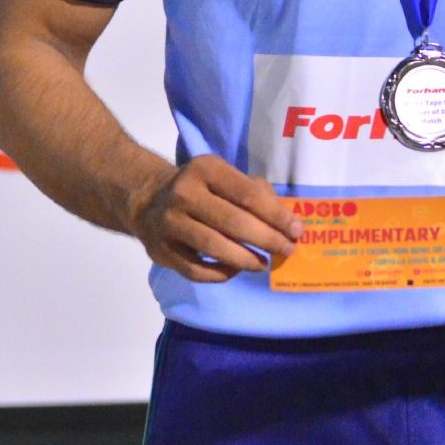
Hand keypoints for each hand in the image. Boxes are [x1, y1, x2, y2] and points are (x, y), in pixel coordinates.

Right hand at [128, 155, 302, 282]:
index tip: (296, 230)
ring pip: (214, 247)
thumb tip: (286, 221)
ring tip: (264, 264)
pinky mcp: (161, 250)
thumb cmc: (201, 189)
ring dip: (245, 259)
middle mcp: (185, 193)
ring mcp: (170, 223)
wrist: (148, 201)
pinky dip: (220, 274)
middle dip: (266, 239)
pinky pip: (196, 270)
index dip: (276, 216)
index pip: (247, 195)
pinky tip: (235, 270)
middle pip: (233, 222)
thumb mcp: (225, 177)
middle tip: (286, 250)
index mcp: (206, 169)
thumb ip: (257, 193)